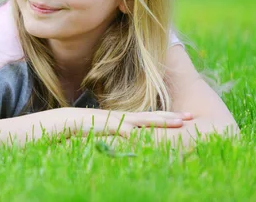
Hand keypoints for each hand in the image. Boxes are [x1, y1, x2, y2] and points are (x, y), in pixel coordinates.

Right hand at [62, 107, 192, 137]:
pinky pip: (123, 129)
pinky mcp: (107, 125)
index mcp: (125, 119)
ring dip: (161, 121)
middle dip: (171, 116)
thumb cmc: (85, 128)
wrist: (65, 121)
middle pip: (152, 116)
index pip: (150, 117)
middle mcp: (124, 118)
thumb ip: (118, 134)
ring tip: (178, 123)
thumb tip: (130, 140)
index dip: (167, 116)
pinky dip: (134, 133)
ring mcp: (117, 121)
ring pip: (143, 120)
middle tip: (190, 117)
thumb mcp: (106, 131)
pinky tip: (143, 136)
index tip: (185, 117)